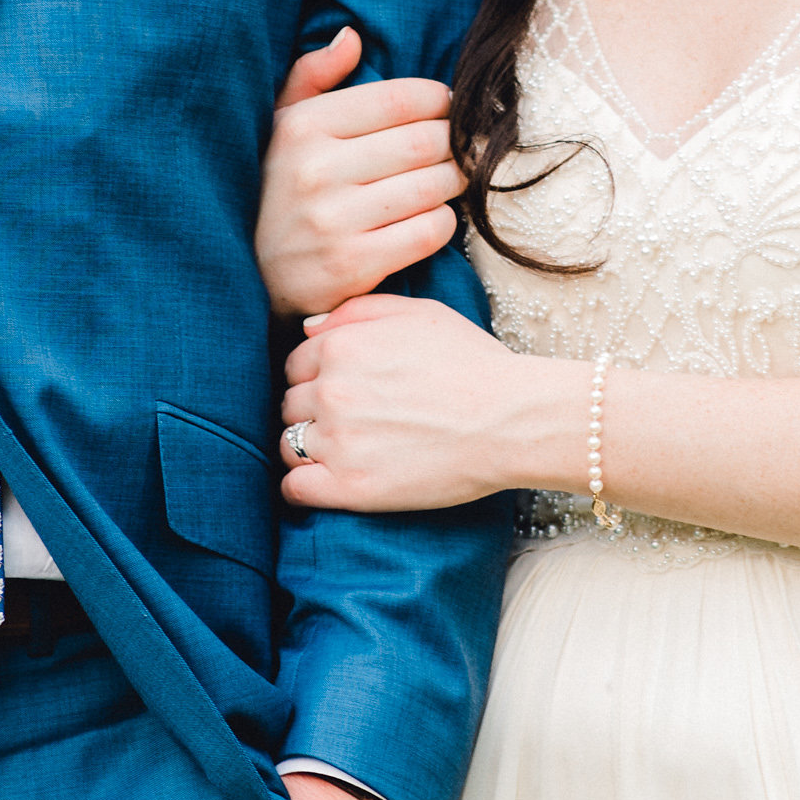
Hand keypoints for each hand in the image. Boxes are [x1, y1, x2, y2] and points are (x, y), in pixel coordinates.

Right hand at [254, 25, 465, 321]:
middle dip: (455, 143)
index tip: (447, 110)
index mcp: (304, 126)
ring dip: (454, 182)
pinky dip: (444, 222)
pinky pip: (430, 232)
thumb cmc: (276, 188)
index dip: (439, 101)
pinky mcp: (352, 264)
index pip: (400, 98)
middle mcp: (316, 169)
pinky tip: (431, 218)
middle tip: (459, 148)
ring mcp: (334, 220)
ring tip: (449, 181)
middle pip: (426, 141)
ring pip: (434, 185)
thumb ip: (313, 76)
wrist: (246, 274)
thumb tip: (351, 36)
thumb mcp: (280, 126)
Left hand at [280, 293, 562, 512]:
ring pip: (287, 445)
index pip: (294, 364)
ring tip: (347, 452)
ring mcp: (338, 439)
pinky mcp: (350, 485)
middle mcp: (331, 390)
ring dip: (309, 448)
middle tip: (354, 423)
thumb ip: (358, 311)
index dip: (317, 378)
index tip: (347, 393)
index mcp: (341, 346)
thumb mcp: (419, 314)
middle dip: (312, 412)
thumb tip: (308, 329)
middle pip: (289, 404)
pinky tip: (330, 483)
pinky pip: (295, 488)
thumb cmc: (473, 364)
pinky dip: (305, 486)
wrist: (512, 420)